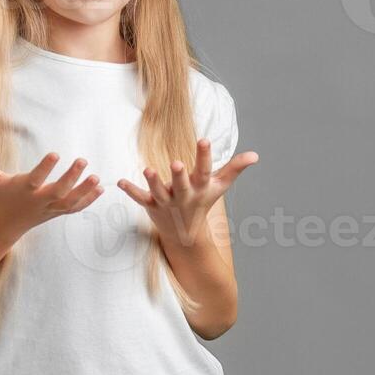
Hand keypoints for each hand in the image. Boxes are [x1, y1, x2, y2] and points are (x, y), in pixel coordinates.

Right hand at [0, 143, 103, 242]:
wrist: (3, 225)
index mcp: (23, 190)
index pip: (36, 179)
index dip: (45, 167)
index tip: (55, 153)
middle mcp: (38, 201)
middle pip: (58, 192)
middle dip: (72, 178)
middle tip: (83, 160)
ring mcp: (49, 209)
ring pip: (70, 203)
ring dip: (85, 191)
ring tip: (97, 177)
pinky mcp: (56, 213)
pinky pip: (74, 209)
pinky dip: (88, 201)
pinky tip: (100, 189)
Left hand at [117, 139, 258, 245]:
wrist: (186, 234)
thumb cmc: (203, 202)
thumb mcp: (220, 186)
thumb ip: (235, 168)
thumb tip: (256, 155)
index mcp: (200, 188)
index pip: (204, 170)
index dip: (205, 155)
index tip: (204, 140)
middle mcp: (184, 195)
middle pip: (181, 184)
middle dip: (178, 176)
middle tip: (176, 163)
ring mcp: (167, 202)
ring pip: (158, 192)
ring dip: (152, 182)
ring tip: (147, 169)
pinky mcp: (152, 206)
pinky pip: (140, 198)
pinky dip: (130, 191)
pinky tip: (118, 182)